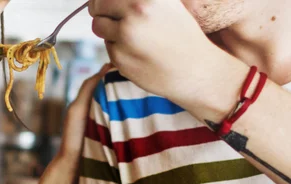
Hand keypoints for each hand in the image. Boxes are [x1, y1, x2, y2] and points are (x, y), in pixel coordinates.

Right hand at [0, 64, 110, 183]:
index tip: (102, 70)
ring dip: (101, 114)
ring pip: (96, 137)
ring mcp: (83, 178)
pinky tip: (98, 127)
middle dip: (102, 97)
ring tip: (110, 89)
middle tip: (113, 70)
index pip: (78, 122)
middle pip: (94, 124)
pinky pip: (91, 150)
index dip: (89, 94)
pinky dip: (94, 133)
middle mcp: (80, 170)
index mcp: (67, 170)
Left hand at [90, 0, 233, 107]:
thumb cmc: (181, 34)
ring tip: (128, 35)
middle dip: (99, 10)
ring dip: (107, 29)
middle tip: (108, 16)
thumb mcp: (167, 3)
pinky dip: (116, 47)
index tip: (103, 3)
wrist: (192, 69)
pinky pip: (107, 47)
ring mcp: (126, 35)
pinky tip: (136, 51)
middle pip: (97, 6)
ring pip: (99, 27)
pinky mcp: (120, 58)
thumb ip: (139, 0)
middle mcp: (136, 11)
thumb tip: (106, 0)